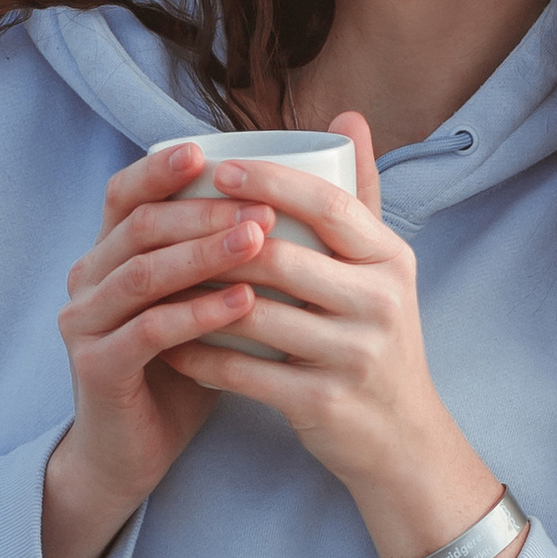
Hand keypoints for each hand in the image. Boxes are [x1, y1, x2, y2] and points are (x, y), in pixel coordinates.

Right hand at [41, 138, 277, 557]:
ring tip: (259, 241)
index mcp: (108, 254)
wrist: (134, 452)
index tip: (212, 151)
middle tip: (263, 204)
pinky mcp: (96, 367)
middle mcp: (86, 280)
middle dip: (202, 211)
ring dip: (202, 253)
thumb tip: (298, 190)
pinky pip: (148, 331)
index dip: (161, 169)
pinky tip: (242, 303)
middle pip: (139, 226)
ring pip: (142, 274)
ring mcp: (84, 323)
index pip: (126, 194)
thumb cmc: (181, 367)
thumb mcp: (208, 299)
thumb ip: (235, 249)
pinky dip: (196, 313)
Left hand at [162, 114, 526, 557]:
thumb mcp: (383, 268)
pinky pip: (245, 372)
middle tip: (165, 225)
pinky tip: (167, 344)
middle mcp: (381, 303)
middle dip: (216, 239)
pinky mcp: (323, 403)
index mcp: (391, 259)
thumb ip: (362, 194)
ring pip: (255, 314)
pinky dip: (200, 357)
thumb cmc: (379, 340)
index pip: (328, 203)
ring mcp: (354, 355)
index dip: (269, 182)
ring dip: (196, 297)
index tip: (216, 169)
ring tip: (152, 280)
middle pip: (282, 257)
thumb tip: (347, 116)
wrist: (403, 441)